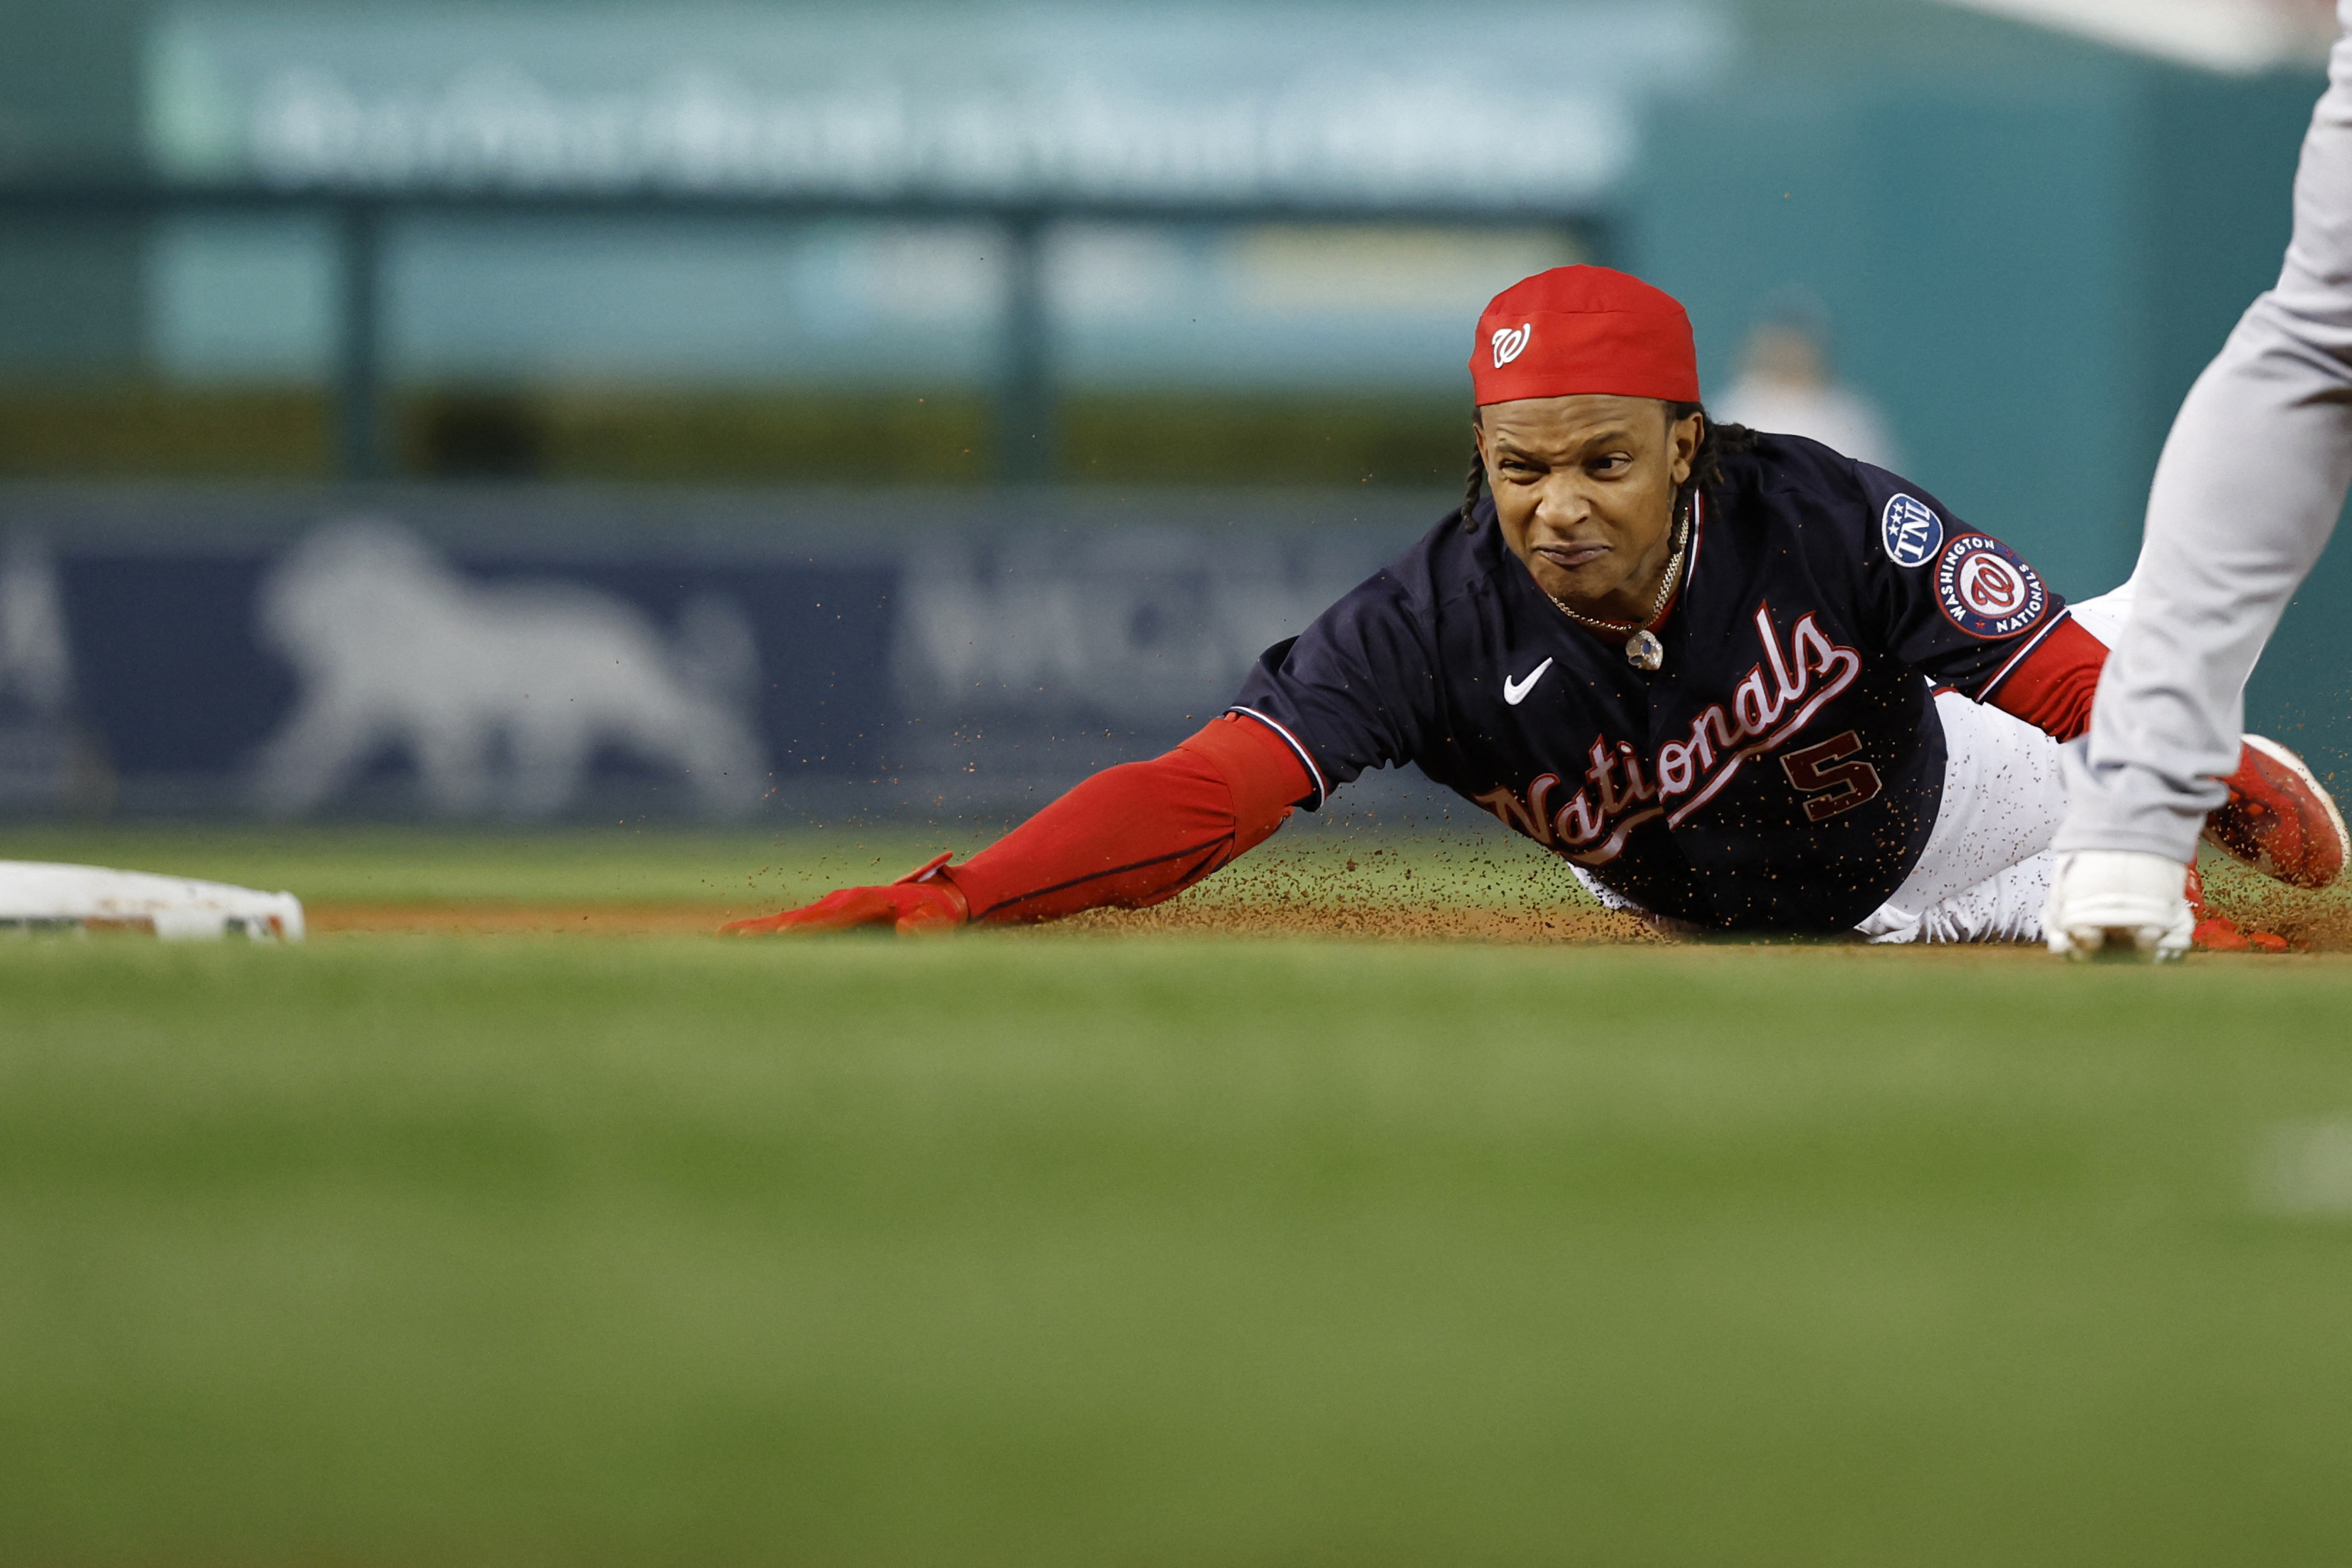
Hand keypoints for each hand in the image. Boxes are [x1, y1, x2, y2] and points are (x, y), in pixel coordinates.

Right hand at [721, 853, 969, 935]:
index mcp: (866, 902)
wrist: (940, 897)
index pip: (831, 919)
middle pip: (798, 917)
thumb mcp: (939, 924)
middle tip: (730, 939)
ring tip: (721, 938)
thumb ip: (926, 929)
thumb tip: (906, 930)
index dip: (806, 929)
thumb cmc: (940, 915)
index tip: (780, 939)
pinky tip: (737, 938)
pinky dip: (766, 929)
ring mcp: (833, 906)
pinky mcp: (830, 914)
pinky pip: (794, 923)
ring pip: (789, 919)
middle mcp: (843, 901)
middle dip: (766, 929)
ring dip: (757, 929)